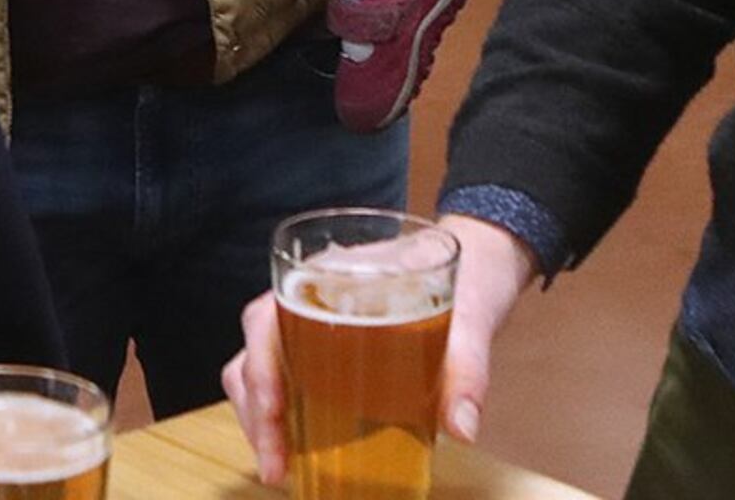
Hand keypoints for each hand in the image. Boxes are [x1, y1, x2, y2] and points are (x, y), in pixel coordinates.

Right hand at [220, 215, 533, 479]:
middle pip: (256, 354)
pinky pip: (288, 382)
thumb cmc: (463, 279)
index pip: (266, 317)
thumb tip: (462, 428)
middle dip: (256, 413)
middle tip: (276, 466)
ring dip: (261, 419)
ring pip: (261, 371)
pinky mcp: (328, 354)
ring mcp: (315, 327)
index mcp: (328, 277)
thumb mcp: (471, 320)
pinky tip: (298, 452)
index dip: (261, 366)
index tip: (275, 409)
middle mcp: (309, 300)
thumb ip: (466, 371)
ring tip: (279, 468)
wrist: (479, 267)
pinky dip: (282, 417)